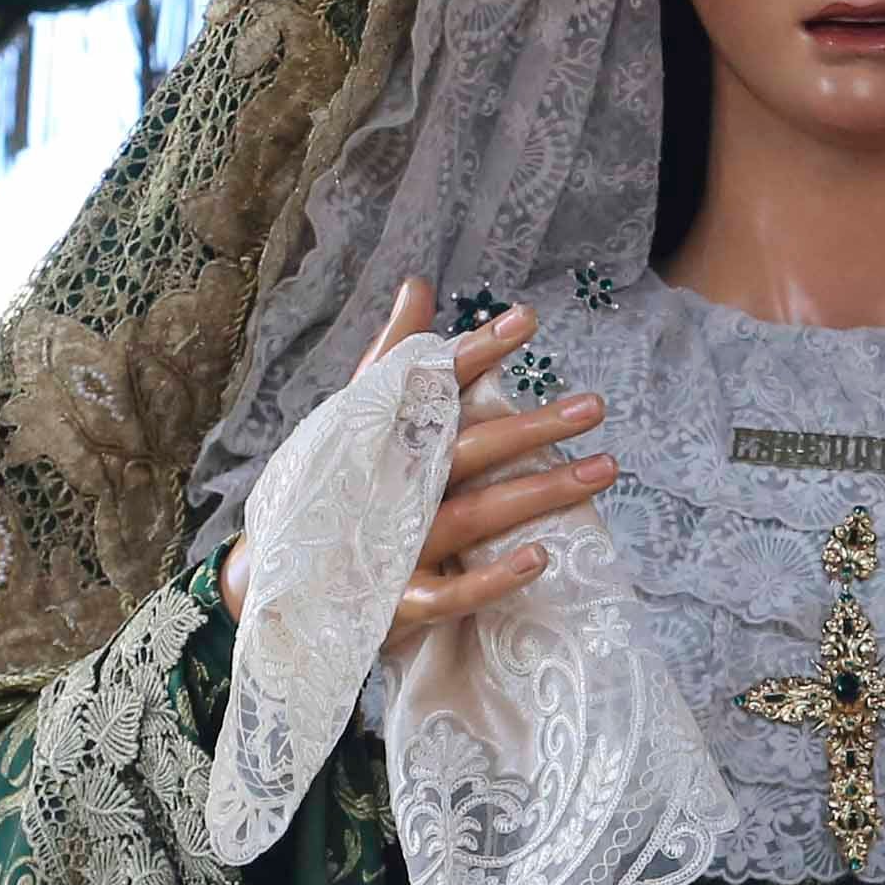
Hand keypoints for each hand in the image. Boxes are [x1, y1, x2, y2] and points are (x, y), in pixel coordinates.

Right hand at [361, 276, 618, 636]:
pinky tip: (540, 559)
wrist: (281, 582)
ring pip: (473, 516)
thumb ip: (396, 355)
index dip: (478, 351)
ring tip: (603, 469)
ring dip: (538, 493)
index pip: (434, 385)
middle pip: (469, 450)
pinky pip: (449, 596)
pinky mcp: (397, 600)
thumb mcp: (357, 418)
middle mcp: (391, 485)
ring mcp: (394, 544)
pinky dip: (491, 580)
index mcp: (385, 438)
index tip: (529, 319)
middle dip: (532, 427)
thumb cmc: (336, 486)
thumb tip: (419, 284)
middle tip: (595, 406)